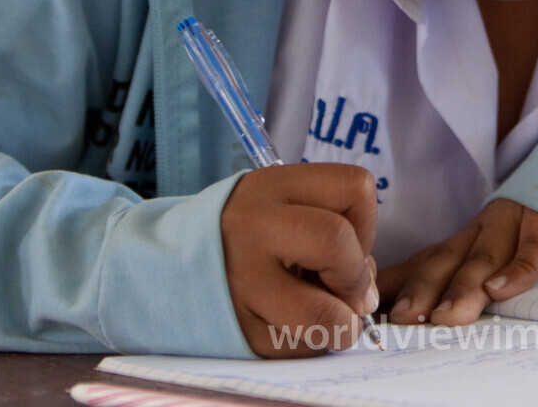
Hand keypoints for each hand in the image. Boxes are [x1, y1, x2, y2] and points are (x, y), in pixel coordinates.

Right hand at [220, 163, 379, 357]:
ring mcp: (241, 282)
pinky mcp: (237, 331)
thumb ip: (337, 235)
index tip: (350, 241)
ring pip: (323, 316)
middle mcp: (253, 227)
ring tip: (325, 314)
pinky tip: (291, 324)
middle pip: (337, 244)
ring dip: (340, 323)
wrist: (170, 266)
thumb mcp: (286, 208)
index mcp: (274, 186)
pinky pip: (299, 349)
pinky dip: (309, 343)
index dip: (367, 225)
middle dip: (356, 276)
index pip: (356, 189)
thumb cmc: (251, 236)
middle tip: (347, 291)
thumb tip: (366, 299)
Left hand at [378, 199, 537, 325]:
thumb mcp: (479, 254)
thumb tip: (381, 311)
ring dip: (463, 286)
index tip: (374, 317)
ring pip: (483, 257)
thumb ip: (438, 278)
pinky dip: (517, 270)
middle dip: (422, 290)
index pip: (422, 266)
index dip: (397, 289)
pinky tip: (500, 291)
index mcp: (461, 242)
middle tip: (403, 319)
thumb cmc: (521, 235)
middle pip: (445, 261)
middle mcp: (479, 231)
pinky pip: (533, 249)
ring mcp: (512, 225)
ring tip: (445, 315)